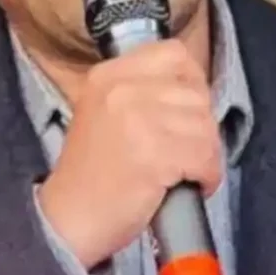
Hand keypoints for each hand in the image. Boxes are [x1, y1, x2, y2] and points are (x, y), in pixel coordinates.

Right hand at [36, 39, 222, 269]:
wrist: (68, 220)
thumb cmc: (92, 175)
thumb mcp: (103, 113)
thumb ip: (140, 92)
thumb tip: (193, 90)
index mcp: (108, 75)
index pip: (173, 54)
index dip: (192, 82)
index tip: (189, 110)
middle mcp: (121, 89)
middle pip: (195, 94)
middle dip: (201, 127)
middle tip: (187, 153)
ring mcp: (138, 120)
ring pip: (205, 126)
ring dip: (206, 155)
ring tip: (187, 173)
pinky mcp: (155, 154)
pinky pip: (205, 157)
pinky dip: (207, 175)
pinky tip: (190, 185)